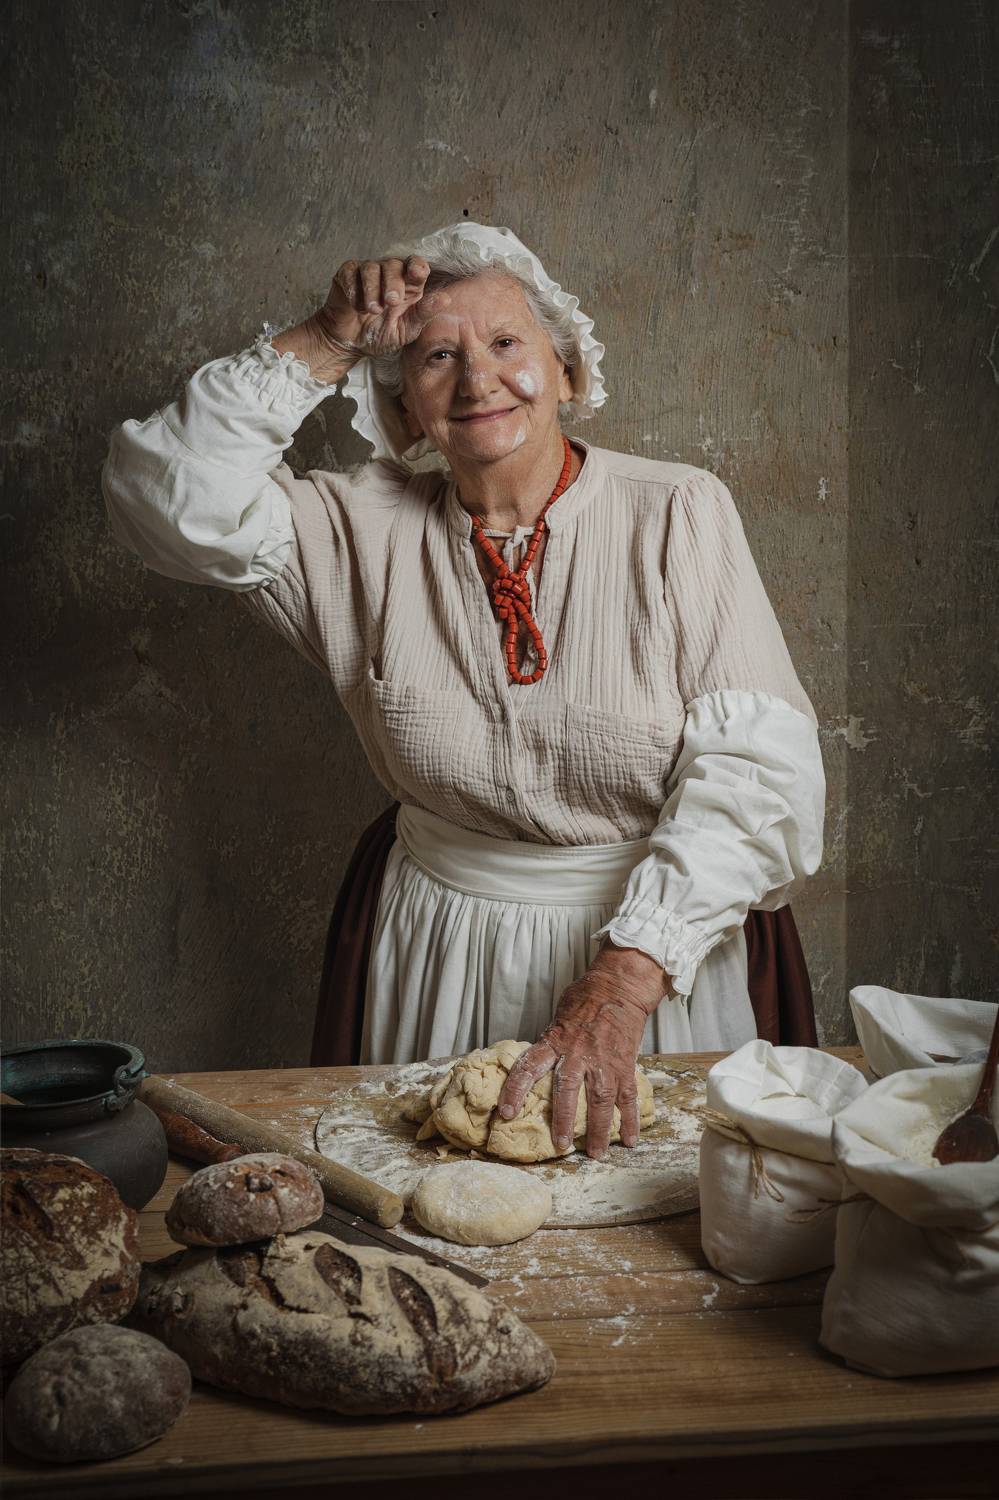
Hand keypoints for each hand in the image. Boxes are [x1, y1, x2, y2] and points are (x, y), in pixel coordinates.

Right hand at [312, 255, 450, 357]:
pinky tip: (357, 307)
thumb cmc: (381, 334)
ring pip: (371, 267)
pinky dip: (354, 290)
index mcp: (408, 285)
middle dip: (393, 284)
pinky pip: (351, 272)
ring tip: (373, 311)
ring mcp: (367, 272)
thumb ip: (424, 313)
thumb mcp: (407, 329)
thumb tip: (446, 299)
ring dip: (373, 289)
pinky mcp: (347, 275)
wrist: (351, 344)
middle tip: (391, 303)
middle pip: (394, 265)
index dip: (417, 266)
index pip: (416, 264)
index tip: (416, 274)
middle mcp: (389, 274)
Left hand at [496, 944, 669, 1159]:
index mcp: (556, 1041)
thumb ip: (550, 1043)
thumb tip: (539, 1062)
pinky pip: (628, 1097)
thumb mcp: (558, 1017)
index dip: (515, 1091)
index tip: (506, 1112)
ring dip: (597, 1130)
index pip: (528, 1067)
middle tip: (559, 1145)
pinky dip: (630, 1120)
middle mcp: (578, 1054)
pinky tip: (629, 1139)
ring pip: (600, 1102)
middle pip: (567, 1092)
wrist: (619, 986)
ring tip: (595, 1153)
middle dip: (562, 1121)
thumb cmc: (585, 998)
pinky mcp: (625, 1066)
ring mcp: (604, 1062)